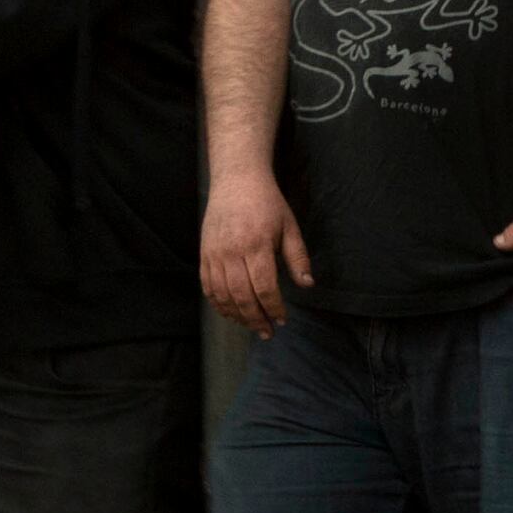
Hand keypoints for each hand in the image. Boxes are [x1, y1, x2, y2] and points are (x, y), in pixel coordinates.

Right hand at [201, 167, 312, 334]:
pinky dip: (218, 303)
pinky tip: (230, 312)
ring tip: (251, 325)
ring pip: (222, 295)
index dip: (274, 308)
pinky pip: (208, 286)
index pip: (265, 287)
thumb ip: (298, 258)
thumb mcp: (290, 227)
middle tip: (267, 332)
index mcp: (257, 245)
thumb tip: (308, 285)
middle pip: (242, 296)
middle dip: (256, 319)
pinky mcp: (204, 254)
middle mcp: (232, 252)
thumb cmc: (268, 204)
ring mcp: (215, 254)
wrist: (237, 180)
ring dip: (237, 315)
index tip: (282, 320)